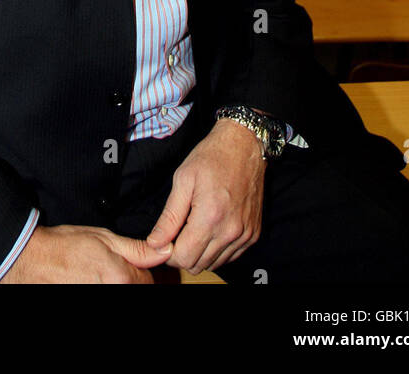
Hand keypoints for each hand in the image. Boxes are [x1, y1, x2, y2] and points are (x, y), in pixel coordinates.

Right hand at [0, 223, 172, 283]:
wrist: (32, 260)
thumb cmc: (65, 246)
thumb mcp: (104, 237)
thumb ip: (136, 249)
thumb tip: (163, 251)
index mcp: (121, 276)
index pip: (148, 282)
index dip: (140, 270)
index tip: (128, 264)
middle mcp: (113, 294)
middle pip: (135, 290)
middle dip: (127, 280)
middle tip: (107, 269)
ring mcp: (99, 300)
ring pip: (121, 295)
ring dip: (113, 285)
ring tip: (94, 275)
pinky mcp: (87, 304)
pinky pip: (105, 297)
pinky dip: (99, 288)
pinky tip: (87, 281)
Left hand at [145, 119, 265, 274]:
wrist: (243, 145)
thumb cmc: (212, 157)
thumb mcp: (183, 179)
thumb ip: (169, 216)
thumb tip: (155, 243)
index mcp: (210, 217)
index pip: (183, 258)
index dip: (169, 251)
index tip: (166, 237)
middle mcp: (230, 231)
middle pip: (198, 264)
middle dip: (183, 253)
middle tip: (179, 231)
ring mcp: (244, 235)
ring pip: (214, 264)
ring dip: (200, 252)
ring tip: (195, 226)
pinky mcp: (253, 234)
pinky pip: (230, 257)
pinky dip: (217, 250)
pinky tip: (211, 228)